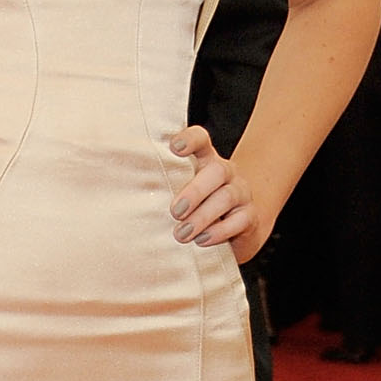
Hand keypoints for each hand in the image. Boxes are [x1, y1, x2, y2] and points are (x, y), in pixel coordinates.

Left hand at [168, 125, 260, 261]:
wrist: (236, 229)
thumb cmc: (196, 208)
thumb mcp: (180, 193)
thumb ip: (164, 187)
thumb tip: (129, 197)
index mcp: (206, 160)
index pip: (201, 140)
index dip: (190, 139)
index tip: (174, 148)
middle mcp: (226, 172)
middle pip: (216, 171)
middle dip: (194, 191)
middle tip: (175, 212)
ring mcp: (241, 193)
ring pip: (226, 197)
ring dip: (202, 216)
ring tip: (182, 234)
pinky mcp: (250, 216)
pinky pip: (239, 220)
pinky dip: (218, 231)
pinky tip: (202, 240)